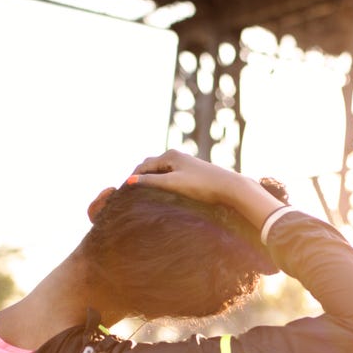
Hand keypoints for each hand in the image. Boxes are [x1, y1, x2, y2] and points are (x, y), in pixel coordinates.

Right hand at [129, 150, 283, 228]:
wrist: (230, 187)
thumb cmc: (201, 185)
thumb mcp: (172, 184)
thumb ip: (150, 182)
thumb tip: (128, 182)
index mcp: (170, 155)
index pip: (142, 166)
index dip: (132, 179)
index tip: (122, 193)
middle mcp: (176, 156)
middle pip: (151, 166)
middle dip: (140, 178)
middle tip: (129, 195)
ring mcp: (185, 164)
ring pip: (161, 172)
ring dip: (151, 181)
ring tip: (142, 197)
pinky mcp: (192, 173)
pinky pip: (170, 176)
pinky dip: (162, 183)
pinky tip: (162, 195)